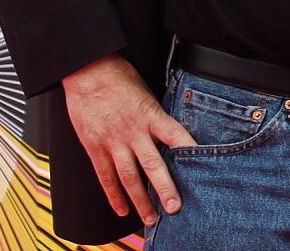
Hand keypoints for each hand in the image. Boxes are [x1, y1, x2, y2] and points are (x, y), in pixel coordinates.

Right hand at [62, 54, 195, 224]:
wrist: (87, 72)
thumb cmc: (120, 78)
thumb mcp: (146, 92)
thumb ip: (156, 116)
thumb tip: (171, 135)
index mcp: (150, 114)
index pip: (175, 134)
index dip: (189, 151)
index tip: (202, 167)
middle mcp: (133, 131)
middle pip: (152, 164)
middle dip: (165, 188)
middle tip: (175, 207)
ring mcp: (112, 141)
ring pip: (128, 177)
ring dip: (140, 200)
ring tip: (151, 218)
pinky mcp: (94, 147)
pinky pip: (105, 175)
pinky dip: (113, 195)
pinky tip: (121, 209)